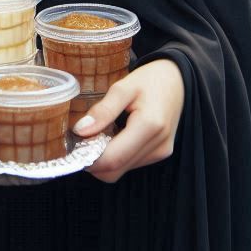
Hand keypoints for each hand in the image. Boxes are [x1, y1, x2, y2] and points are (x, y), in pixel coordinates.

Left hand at [73, 59, 184, 183]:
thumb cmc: (150, 79)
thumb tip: (81, 131)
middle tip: (81, 138)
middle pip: (114, 170)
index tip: (73, 143)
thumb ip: (103, 110)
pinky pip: (130, 164)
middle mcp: (157, 146)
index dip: (87, 157)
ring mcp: (160, 153)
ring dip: (104, 159)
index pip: (112, 159)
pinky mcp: (160, 154)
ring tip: (98, 133)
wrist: (177, 80)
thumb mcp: (123, 87)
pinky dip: (116, 156)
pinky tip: (113, 136)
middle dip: (93, 160)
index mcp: (149, 126)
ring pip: (121, 170)